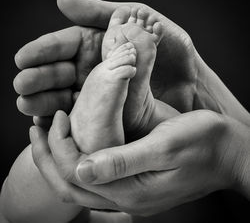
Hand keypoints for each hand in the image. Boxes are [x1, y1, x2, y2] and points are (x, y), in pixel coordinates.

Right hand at [14, 0, 198, 125]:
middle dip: (39, 80)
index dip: (42, 52)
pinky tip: (47, 123)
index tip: (23, 59)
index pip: (62, 46)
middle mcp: (94, 68)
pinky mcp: (108, 112)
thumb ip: (101, 13)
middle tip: (22, 87)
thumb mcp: (138, 18)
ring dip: (44, 102)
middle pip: (59, 73)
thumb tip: (61, 0)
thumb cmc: (169, 48)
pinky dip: (63, 120)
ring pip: (64, 96)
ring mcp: (99, 92)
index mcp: (97, 44)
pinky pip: (81, 116)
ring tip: (28, 106)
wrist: (190, 82)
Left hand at [30, 110, 249, 214]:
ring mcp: (131, 192)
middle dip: (48, 156)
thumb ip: (123, 162)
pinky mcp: (136, 182)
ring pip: (81, 183)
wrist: (228, 152)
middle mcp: (126, 197)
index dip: (59, 147)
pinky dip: (79, 160)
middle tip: (37, 128)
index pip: (76, 175)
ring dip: (60, 158)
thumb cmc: (202, 143)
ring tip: (47, 133)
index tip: (56, 117)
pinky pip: (97, 177)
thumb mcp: (164, 147)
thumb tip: (81, 168)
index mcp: (131, 191)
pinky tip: (75, 143)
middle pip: (71, 185)